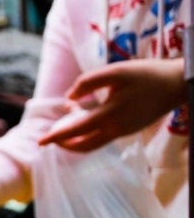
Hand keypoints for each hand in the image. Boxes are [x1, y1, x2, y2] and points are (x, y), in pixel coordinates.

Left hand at [38, 59, 185, 150]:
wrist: (178, 84)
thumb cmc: (147, 75)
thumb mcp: (116, 72)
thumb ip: (88, 82)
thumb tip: (68, 97)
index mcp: (111, 116)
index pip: (76, 131)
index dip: (55, 136)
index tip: (39, 141)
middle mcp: (116, 129)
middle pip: (83, 146)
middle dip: (63, 143)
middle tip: (49, 137)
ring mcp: (124, 132)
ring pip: (93, 143)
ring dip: (76, 137)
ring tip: (67, 120)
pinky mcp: (129, 129)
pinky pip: (103, 137)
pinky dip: (88, 132)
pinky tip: (83, 115)